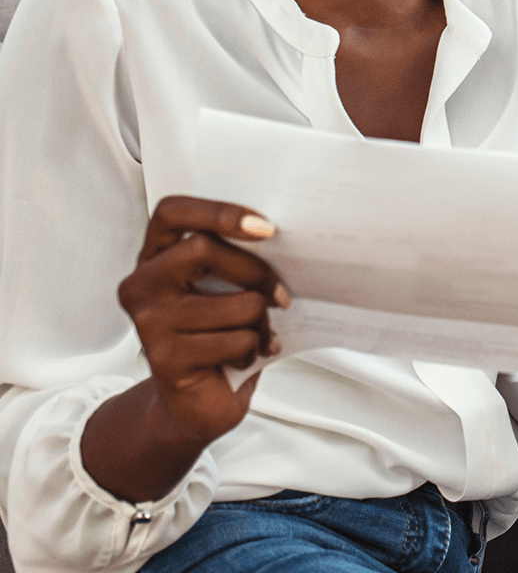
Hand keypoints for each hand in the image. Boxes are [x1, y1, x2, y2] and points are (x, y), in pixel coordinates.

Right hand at [116, 197, 287, 444]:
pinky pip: (237, 340)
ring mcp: (149, 322)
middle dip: (257, 272)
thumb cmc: (218, 334)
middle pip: (206, 249)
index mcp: (155, 257)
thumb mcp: (223, 288)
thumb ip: (233, 259)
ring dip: (261, 322)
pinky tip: (242, 359)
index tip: (265, 228)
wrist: (196, 401)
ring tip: (254, 334)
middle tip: (279, 295)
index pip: (172, 212)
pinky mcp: (165, 358)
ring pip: (236, 303)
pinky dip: (254, 350)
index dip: (219, 212)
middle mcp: (142, 285)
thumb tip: (280, 239)